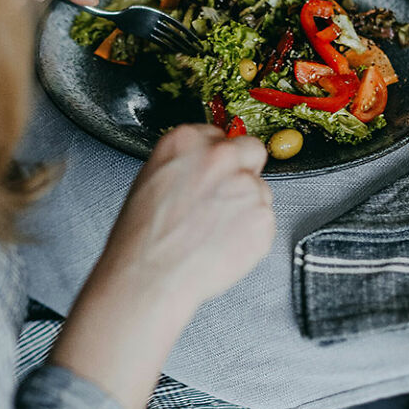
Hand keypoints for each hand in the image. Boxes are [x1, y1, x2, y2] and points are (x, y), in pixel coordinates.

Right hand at [99, 124, 273, 311]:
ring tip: (217, 229)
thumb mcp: (152, 177)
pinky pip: (264, 220)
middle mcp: (220, 157)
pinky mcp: (262, 218)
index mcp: (187, 141)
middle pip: (251, 148)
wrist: (150, 274)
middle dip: (244, 168)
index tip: (216, 170)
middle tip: (228, 193)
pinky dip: (251, 232)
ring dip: (246, 204)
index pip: (219, 134)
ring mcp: (245, 186)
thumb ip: (186, 162)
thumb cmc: (143, 234)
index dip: (218, 155)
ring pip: (260, 188)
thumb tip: (204, 166)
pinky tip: (225, 242)